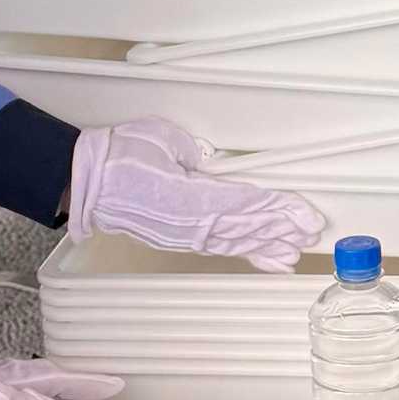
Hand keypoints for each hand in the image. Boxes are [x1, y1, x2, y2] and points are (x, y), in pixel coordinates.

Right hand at [68, 119, 324, 273]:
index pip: (247, 204)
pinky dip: (250, 254)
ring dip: (270, 245)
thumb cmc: (121, 155)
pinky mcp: (182, 240)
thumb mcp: (165, 139)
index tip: (305, 214)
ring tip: (297, 250)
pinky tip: (271, 260)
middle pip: (248, 227)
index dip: (279, 209)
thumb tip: (214, 163)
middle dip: (282, 229)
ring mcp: (187, 236)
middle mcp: (193, 224)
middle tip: (312, 232)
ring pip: (238, 242)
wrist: (86, 182)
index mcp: (192, 197)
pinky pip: (223, 248)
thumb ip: (196, 154)